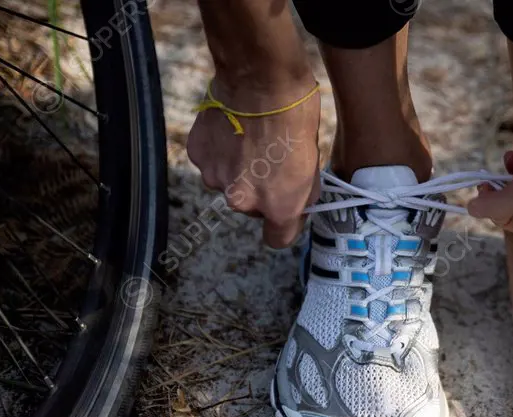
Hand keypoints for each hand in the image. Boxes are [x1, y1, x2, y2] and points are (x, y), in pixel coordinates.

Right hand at [187, 74, 321, 247]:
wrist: (262, 81)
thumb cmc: (295, 118)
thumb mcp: (314, 165)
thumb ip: (302, 195)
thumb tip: (297, 204)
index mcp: (277, 207)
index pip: (278, 239)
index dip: (284, 224)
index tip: (286, 210)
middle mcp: (241, 200)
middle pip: (250, 208)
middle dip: (260, 190)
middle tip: (270, 159)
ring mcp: (215, 178)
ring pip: (228, 184)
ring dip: (237, 170)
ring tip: (250, 141)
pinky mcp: (198, 155)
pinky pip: (211, 162)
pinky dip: (220, 151)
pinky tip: (232, 131)